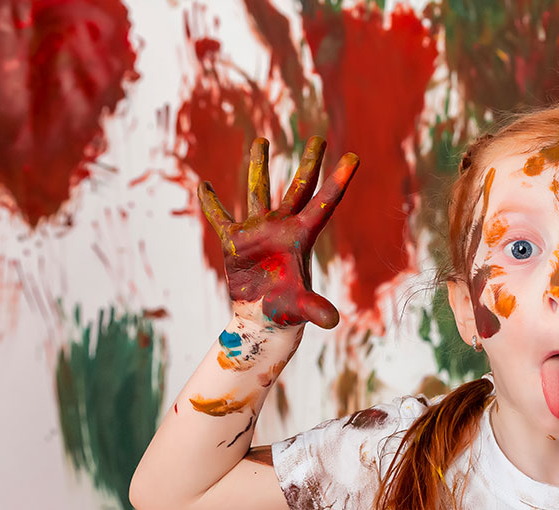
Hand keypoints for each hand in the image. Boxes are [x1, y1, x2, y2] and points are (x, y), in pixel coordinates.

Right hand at [199, 136, 358, 328]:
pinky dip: (210, 203)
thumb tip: (332, 322)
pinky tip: (204, 185)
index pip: (324, 202)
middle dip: (308, 163)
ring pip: (258, 190)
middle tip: (319, 138)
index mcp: (302, 236)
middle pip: (298, 188)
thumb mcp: (301, 308)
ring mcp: (258, 231)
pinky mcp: (234, 241)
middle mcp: (282, 227)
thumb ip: (316, 309)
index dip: (339, 179)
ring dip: (258, 165)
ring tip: (261, 140)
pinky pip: (219, 217)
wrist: (263, 319)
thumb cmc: (286, 312)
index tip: (354, 156)